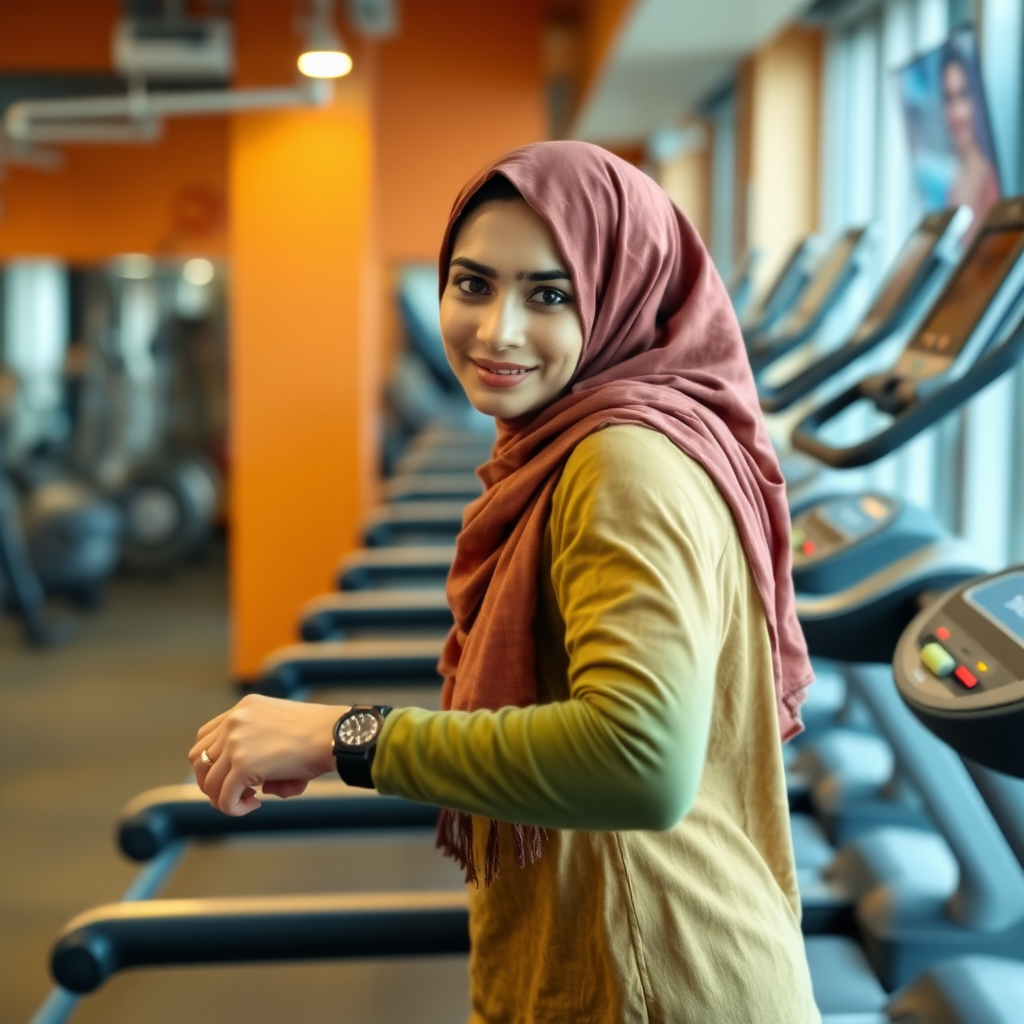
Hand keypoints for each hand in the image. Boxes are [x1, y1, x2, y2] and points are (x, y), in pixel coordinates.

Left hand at [189, 695, 347, 816]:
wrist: (336, 735)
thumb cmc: (320, 735)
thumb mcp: (283, 732)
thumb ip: (263, 753)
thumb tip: (261, 788)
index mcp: (245, 708)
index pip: (207, 736)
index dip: (213, 761)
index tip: (231, 776)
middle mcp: (234, 721)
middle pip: (199, 758)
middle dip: (211, 781)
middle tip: (234, 793)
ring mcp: (235, 742)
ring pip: (208, 782)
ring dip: (223, 797)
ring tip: (248, 801)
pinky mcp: (242, 765)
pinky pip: (224, 798)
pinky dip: (234, 808)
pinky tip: (253, 806)